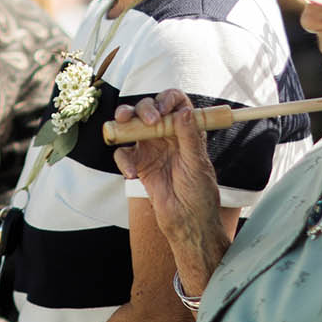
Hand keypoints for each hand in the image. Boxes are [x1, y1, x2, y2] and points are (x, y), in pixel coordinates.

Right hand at [112, 89, 226, 291]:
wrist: (187, 221)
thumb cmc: (199, 194)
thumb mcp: (197, 163)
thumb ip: (190, 137)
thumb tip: (184, 111)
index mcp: (186, 131)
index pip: (176, 103)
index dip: (167, 99)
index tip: (164, 109)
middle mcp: (167, 136)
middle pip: (149, 109)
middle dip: (144, 108)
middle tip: (149, 121)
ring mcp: (150, 148)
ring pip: (130, 124)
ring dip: (124, 120)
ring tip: (122, 123)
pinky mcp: (138, 164)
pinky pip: (123, 154)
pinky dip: (124, 161)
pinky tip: (132, 174)